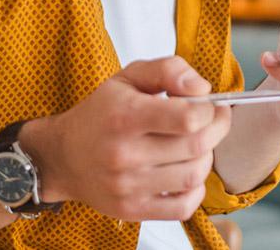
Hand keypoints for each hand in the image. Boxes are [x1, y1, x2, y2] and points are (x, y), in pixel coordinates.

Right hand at [22, 57, 232, 220]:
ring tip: (196, 146)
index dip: (209, 110)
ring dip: (206, 159)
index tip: (209, 106)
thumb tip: (202, 89)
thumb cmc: (101, 114)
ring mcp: (127, 186)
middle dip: (216, 130)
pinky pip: (183, 208)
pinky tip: (186, 174)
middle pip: (196, 146)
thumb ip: (168, 70)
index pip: (187, 117)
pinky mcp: (131, 209)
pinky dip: (195, 191)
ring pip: (193, 176)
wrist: (62, 157)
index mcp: (124, 116)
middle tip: (214, 122)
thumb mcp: (127, 78)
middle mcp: (124, 154)